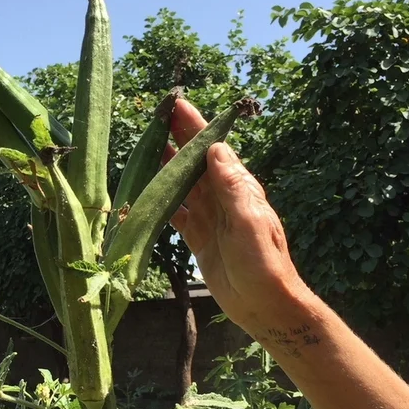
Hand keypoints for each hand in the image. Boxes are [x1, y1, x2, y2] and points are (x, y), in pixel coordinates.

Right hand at [163, 97, 310, 332]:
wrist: (264, 305)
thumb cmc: (263, 264)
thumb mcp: (250, 222)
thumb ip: (232, 186)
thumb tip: (216, 148)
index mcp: (237, 187)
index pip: (211, 147)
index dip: (194, 125)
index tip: (175, 103)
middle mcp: (222, 197)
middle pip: (193, 161)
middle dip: (176, 137)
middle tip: (154, 116)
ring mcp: (209, 217)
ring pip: (181, 184)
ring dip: (165, 165)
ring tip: (145, 146)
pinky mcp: (198, 237)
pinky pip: (175, 213)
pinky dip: (160, 201)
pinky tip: (145, 191)